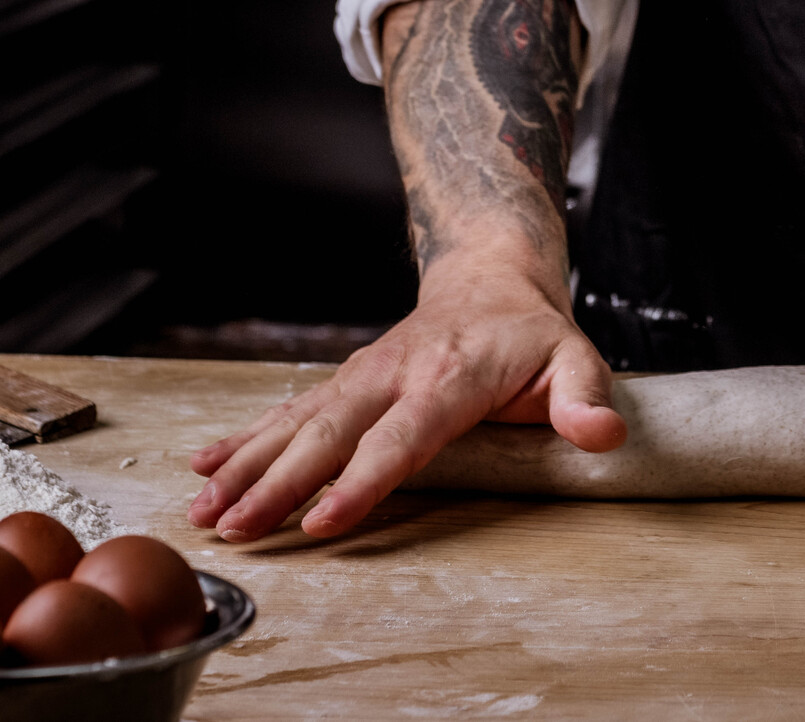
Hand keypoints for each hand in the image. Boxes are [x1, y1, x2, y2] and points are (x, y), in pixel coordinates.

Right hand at [184, 251, 624, 539]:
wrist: (491, 275)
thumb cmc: (532, 333)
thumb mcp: (575, 359)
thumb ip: (584, 400)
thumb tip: (601, 436)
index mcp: (448, 378)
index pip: (402, 438)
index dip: (363, 481)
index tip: (324, 521)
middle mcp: (392, 373)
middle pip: (330, 434)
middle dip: (278, 484)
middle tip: (237, 529)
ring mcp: (361, 375)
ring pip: (296, 422)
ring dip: (246, 466)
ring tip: (203, 511)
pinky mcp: (342, 380)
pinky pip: (287, 409)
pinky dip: (243, 438)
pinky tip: (204, 466)